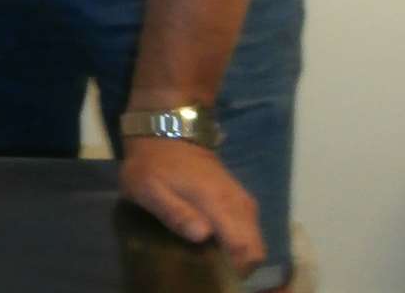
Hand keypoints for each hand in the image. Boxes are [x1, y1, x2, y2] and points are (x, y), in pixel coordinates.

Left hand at [119, 136, 263, 274]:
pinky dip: (239, 241)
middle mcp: (237, 203)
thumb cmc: (153, 163)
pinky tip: (216, 244)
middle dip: (240, 266)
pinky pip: (249, 227)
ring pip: (255, 239)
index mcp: (218, 203)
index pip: (246, 248)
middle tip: (211, 272)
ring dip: (239, 254)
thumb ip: (175, 213)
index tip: (214, 277)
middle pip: (256, 248)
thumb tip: (203, 236)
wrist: (166, 128)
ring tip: (211, 259)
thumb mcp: (149, 189)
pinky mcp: (238, 196)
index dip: (236, 270)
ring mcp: (240, 198)